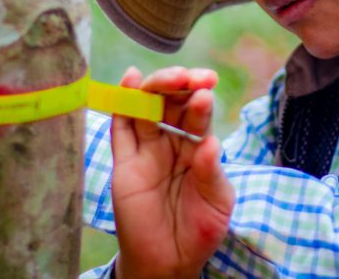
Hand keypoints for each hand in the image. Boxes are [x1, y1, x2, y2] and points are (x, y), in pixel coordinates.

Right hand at [110, 66, 234, 278]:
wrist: (168, 262)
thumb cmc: (199, 231)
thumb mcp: (216, 202)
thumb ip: (211, 173)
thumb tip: (210, 142)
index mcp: (198, 147)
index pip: (198, 115)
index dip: (201, 98)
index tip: (209, 85)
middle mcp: (172, 143)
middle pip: (172, 103)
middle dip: (181, 85)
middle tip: (193, 78)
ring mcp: (146, 151)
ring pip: (147, 108)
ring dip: (156, 88)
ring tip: (169, 78)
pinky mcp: (124, 163)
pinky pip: (121, 128)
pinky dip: (123, 103)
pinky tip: (130, 80)